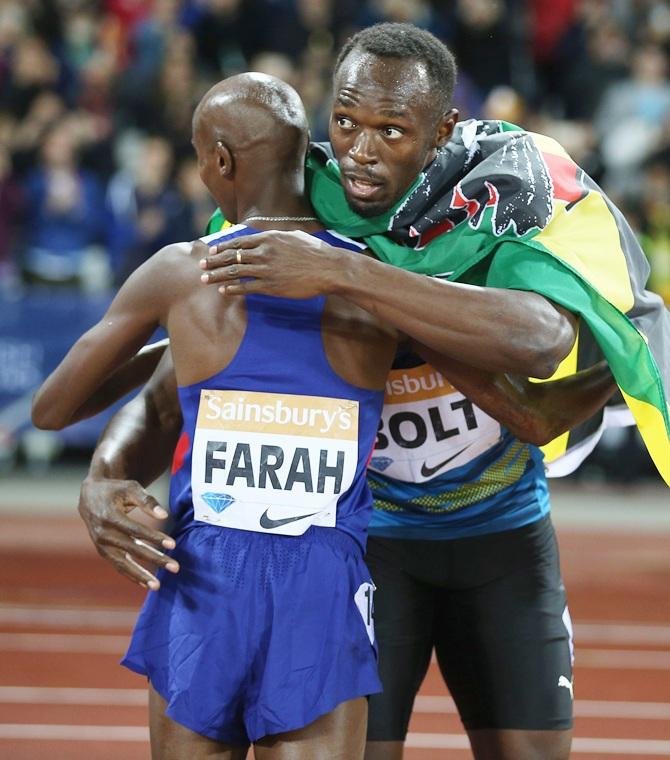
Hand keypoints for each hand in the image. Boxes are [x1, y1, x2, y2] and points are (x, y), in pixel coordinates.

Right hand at [78, 477, 178, 590]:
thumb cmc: (115, 490)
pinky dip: (131, 575)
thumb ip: (147, 501)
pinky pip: (118, 565)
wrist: (90, 495)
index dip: (154, 538)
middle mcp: (103, 533)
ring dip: (141, 575)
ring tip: (158, 585)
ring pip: (123, 563)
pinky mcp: (103, 551)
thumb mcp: (130, 488)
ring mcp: (101, 545)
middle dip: (155, 559)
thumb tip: (165, 514)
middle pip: (133, 549)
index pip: (136, 530)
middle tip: (175, 567)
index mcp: (109, 516)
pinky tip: (145, 583)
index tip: (173, 545)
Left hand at [197, 230, 346, 297]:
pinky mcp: (271, 286)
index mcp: (269, 238)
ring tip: (205, 279)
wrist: (328, 268)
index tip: (211, 251)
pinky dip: (233, 289)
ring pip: (235, 271)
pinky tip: (224, 291)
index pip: (238, 242)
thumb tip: (267, 236)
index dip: (223, 247)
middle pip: (232, 256)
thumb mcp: (294, 236)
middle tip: (201, 266)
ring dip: (218, 276)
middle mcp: (264, 252)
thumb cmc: (315, 252)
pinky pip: (247, 287)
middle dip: (214, 261)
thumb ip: (276, 237)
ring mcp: (266, 269)